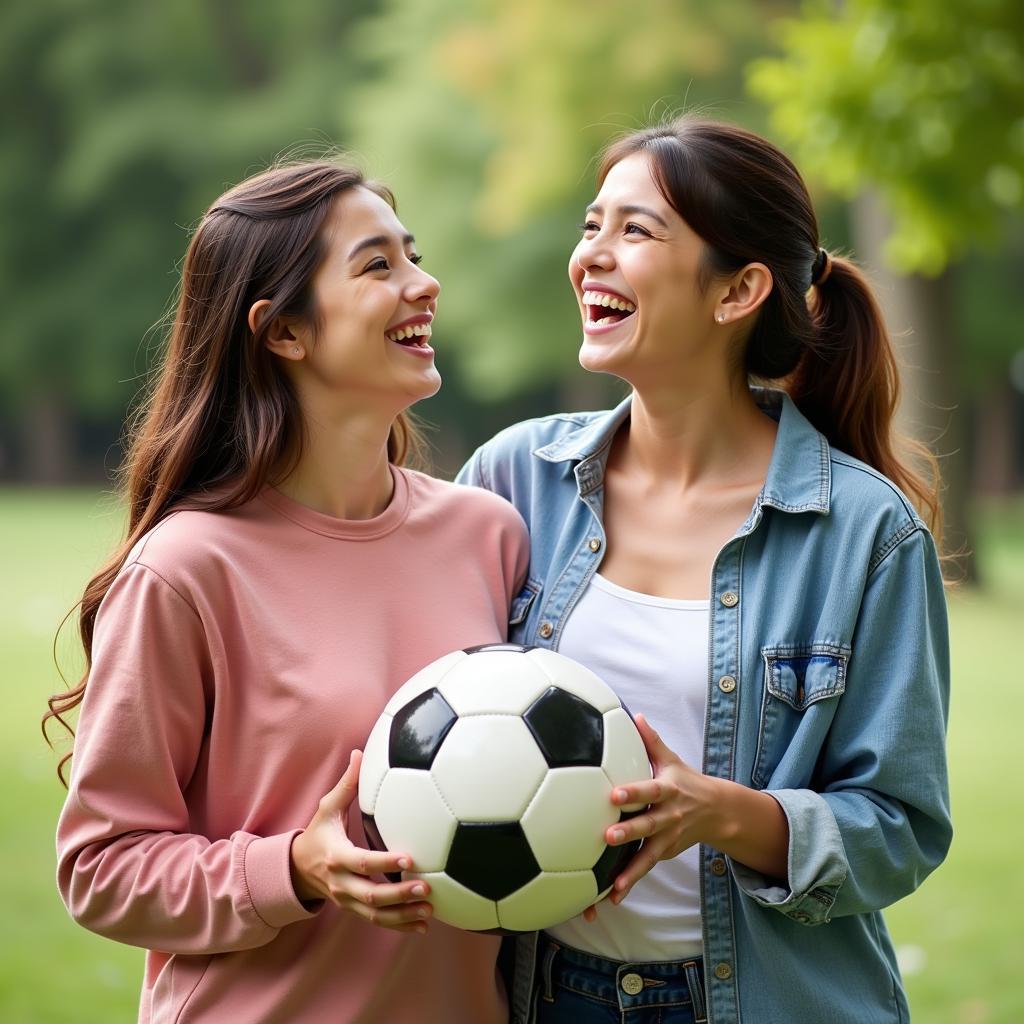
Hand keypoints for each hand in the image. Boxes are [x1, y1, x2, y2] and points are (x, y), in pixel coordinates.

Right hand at [290, 749, 432, 933]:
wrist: (296, 869)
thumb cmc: (317, 833)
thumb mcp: (327, 808)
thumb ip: (347, 784)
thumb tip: (360, 752)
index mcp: (335, 856)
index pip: (361, 862)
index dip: (384, 864)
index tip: (408, 859)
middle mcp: (340, 883)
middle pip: (370, 895)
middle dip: (399, 895)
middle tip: (427, 888)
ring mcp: (346, 900)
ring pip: (375, 915)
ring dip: (403, 915)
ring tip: (430, 911)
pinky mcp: (353, 910)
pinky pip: (377, 922)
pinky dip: (400, 926)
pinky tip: (423, 925)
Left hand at [583, 714, 720, 920]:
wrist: (718, 811)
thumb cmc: (685, 780)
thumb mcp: (671, 758)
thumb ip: (650, 740)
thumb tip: (634, 714)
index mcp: (667, 790)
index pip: (649, 790)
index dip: (633, 793)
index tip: (614, 795)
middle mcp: (669, 816)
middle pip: (647, 825)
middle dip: (628, 832)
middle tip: (607, 836)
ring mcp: (668, 838)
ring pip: (647, 855)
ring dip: (630, 869)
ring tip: (611, 883)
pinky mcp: (664, 853)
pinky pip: (645, 868)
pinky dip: (630, 882)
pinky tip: (612, 896)